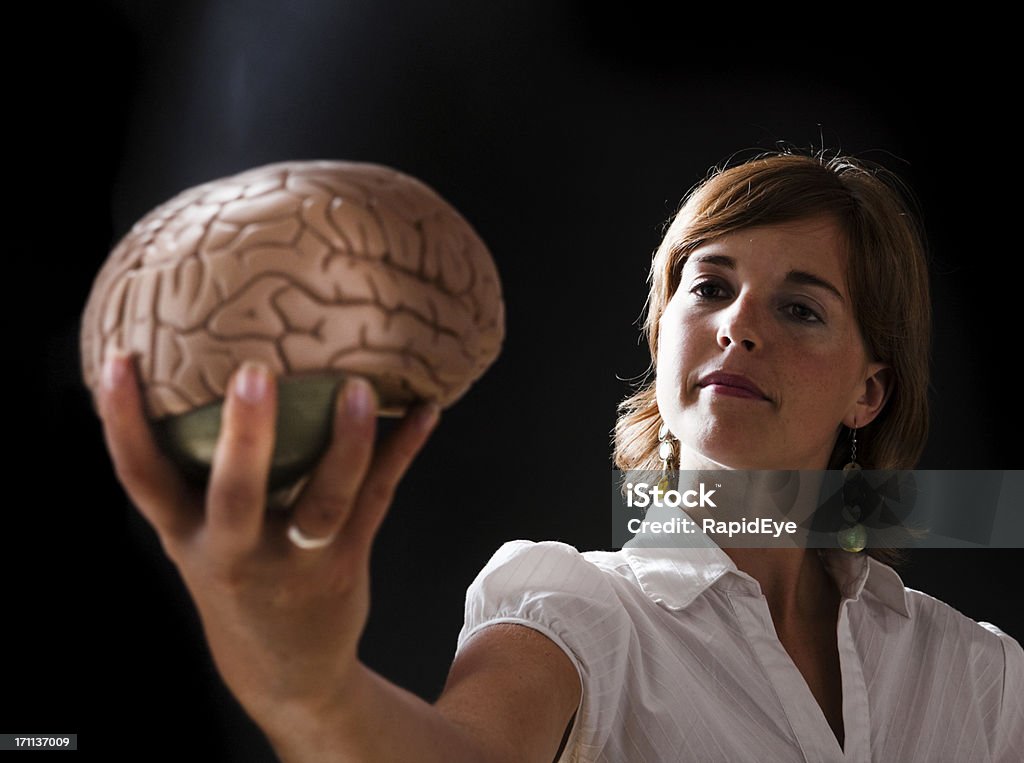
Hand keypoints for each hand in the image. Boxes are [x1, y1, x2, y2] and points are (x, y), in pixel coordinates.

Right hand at [95, 353, 439, 725]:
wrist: (287, 676)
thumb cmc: (240, 587)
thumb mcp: (201, 545)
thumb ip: (199, 482)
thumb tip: (209, 379)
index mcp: (189, 538)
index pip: (142, 479)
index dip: (122, 423)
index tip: (118, 360)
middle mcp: (236, 552)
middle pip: (235, 495)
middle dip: (244, 437)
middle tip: (252, 373)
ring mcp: (295, 562)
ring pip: (323, 501)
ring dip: (346, 443)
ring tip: (360, 388)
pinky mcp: (344, 563)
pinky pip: (376, 499)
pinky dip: (402, 452)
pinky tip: (427, 413)